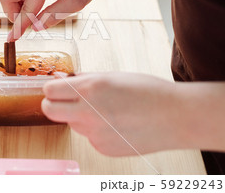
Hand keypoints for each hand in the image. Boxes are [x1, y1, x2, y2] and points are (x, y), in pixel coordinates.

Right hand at [0, 0, 106, 41]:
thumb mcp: (77, 1)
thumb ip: (54, 15)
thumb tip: (35, 27)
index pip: (26, 8)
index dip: (19, 26)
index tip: (12, 39)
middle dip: (12, 14)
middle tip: (27, 24)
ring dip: (13, 6)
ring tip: (31, 13)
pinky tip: (32, 4)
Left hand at [42, 72, 185, 155]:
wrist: (175, 117)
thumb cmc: (148, 91)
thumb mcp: (112, 75)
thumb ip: (83, 79)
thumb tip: (62, 79)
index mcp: (89, 89)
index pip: (49, 91)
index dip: (51, 88)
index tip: (56, 88)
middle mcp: (87, 113)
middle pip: (49, 110)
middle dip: (51, 104)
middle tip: (62, 101)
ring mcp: (94, 134)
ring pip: (72, 124)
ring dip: (79, 117)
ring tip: (105, 110)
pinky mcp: (102, 148)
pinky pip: (89, 137)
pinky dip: (96, 130)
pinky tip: (116, 124)